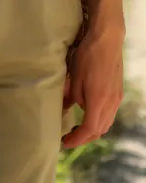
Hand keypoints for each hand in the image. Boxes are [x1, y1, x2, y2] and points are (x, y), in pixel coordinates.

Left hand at [62, 15, 124, 148]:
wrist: (107, 40)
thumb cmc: (88, 56)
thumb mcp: (74, 77)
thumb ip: (70, 97)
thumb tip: (63, 109)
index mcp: (98, 101)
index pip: (89, 130)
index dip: (76, 139)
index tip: (64, 142)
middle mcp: (111, 103)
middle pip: (99, 130)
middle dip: (84, 138)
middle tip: (68, 137)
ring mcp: (117, 98)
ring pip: (106, 123)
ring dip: (92, 130)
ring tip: (77, 128)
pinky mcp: (118, 93)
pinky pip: (109, 114)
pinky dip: (99, 120)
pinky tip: (88, 114)